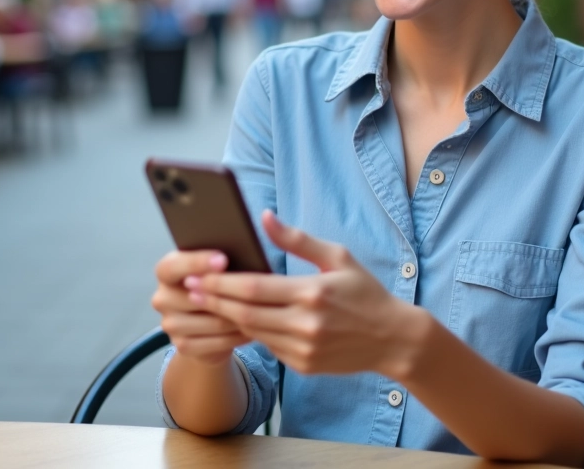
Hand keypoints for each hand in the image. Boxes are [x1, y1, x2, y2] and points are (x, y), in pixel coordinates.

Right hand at [152, 250, 247, 364]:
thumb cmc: (217, 286)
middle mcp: (162, 298)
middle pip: (195, 297)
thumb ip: (222, 262)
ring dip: (238, 318)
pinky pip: (214, 342)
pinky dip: (235, 336)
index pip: (173, 266)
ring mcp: (169, 324)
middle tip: (255, 291)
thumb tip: (244, 254)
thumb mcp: (217, 269)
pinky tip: (251, 330)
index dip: (197, 262)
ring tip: (259, 311)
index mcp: (166, 271)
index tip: (223, 259)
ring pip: (211, 322)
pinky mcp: (181, 345)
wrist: (209, 325)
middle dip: (228, 295)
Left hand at [190, 211, 426, 377]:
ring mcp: (303, 349)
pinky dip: (251, 333)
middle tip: (190, 290)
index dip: (221, 282)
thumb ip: (297, 239)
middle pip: (244, 312)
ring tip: (207, 303)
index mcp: (312, 292)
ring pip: (252, 332)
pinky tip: (238, 320)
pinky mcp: (303, 366)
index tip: (197, 274)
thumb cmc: (365, 292)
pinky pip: (268, 347)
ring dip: (227, 318)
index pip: (253, 288)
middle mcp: (305, 324)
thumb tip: (264, 217)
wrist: (392, 339)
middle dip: (214, 300)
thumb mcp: (337, 257)